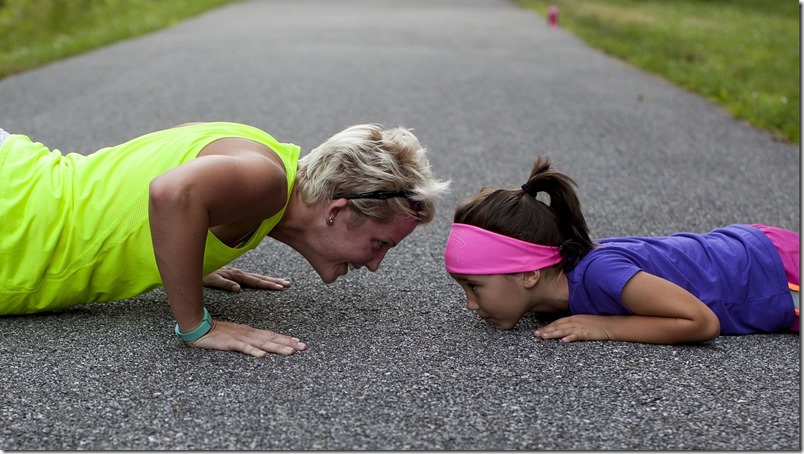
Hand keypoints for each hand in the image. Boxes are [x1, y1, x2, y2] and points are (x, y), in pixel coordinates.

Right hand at [188, 320, 306, 356]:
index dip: (287, 339)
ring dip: (277, 347)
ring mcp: (241, 338)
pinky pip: (244, 348)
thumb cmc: (219, 334)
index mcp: (252, 332)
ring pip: (263, 343)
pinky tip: (262, 356)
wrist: (200, 328)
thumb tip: (264, 347)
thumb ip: (251, 341)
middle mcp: (250, 334)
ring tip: (290, 352)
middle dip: (289, 343)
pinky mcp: (231, 343)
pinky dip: (254, 351)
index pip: (273, 336)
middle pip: (272, 339)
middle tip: (303, 348)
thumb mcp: (238, 337)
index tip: (301, 343)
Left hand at [202, 266, 290, 291]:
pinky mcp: (233, 274)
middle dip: (274, 281)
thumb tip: (239, 289)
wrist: (192, 264)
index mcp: (234, 274)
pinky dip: (260, 279)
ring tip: (282, 282)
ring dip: (269, 280)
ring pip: (256, 276)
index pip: (255, 280)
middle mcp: (237, 273)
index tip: (280, 287)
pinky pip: (250, 277)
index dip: (268, 284)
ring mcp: (236, 273)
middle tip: (288, 284)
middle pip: (259, 277)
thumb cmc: (200, 273)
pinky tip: (265, 282)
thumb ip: (224, 283)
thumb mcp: (210, 279)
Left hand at [534, 315, 613, 342]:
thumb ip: (573, 324)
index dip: (547, 326)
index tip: (539, 330)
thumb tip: (563, 329)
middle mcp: (575, 321)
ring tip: (544, 337)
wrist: (610, 324)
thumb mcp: (583, 321)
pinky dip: (570, 338)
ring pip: (564, 330)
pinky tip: (563, 341)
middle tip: (536, 335)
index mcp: (574, 318)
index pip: (557, 322)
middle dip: (546, 330)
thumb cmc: (597, 324)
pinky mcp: (587, 333)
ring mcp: (580, 327)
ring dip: (553, 334)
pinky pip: (577, 336)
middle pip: (558, 326)